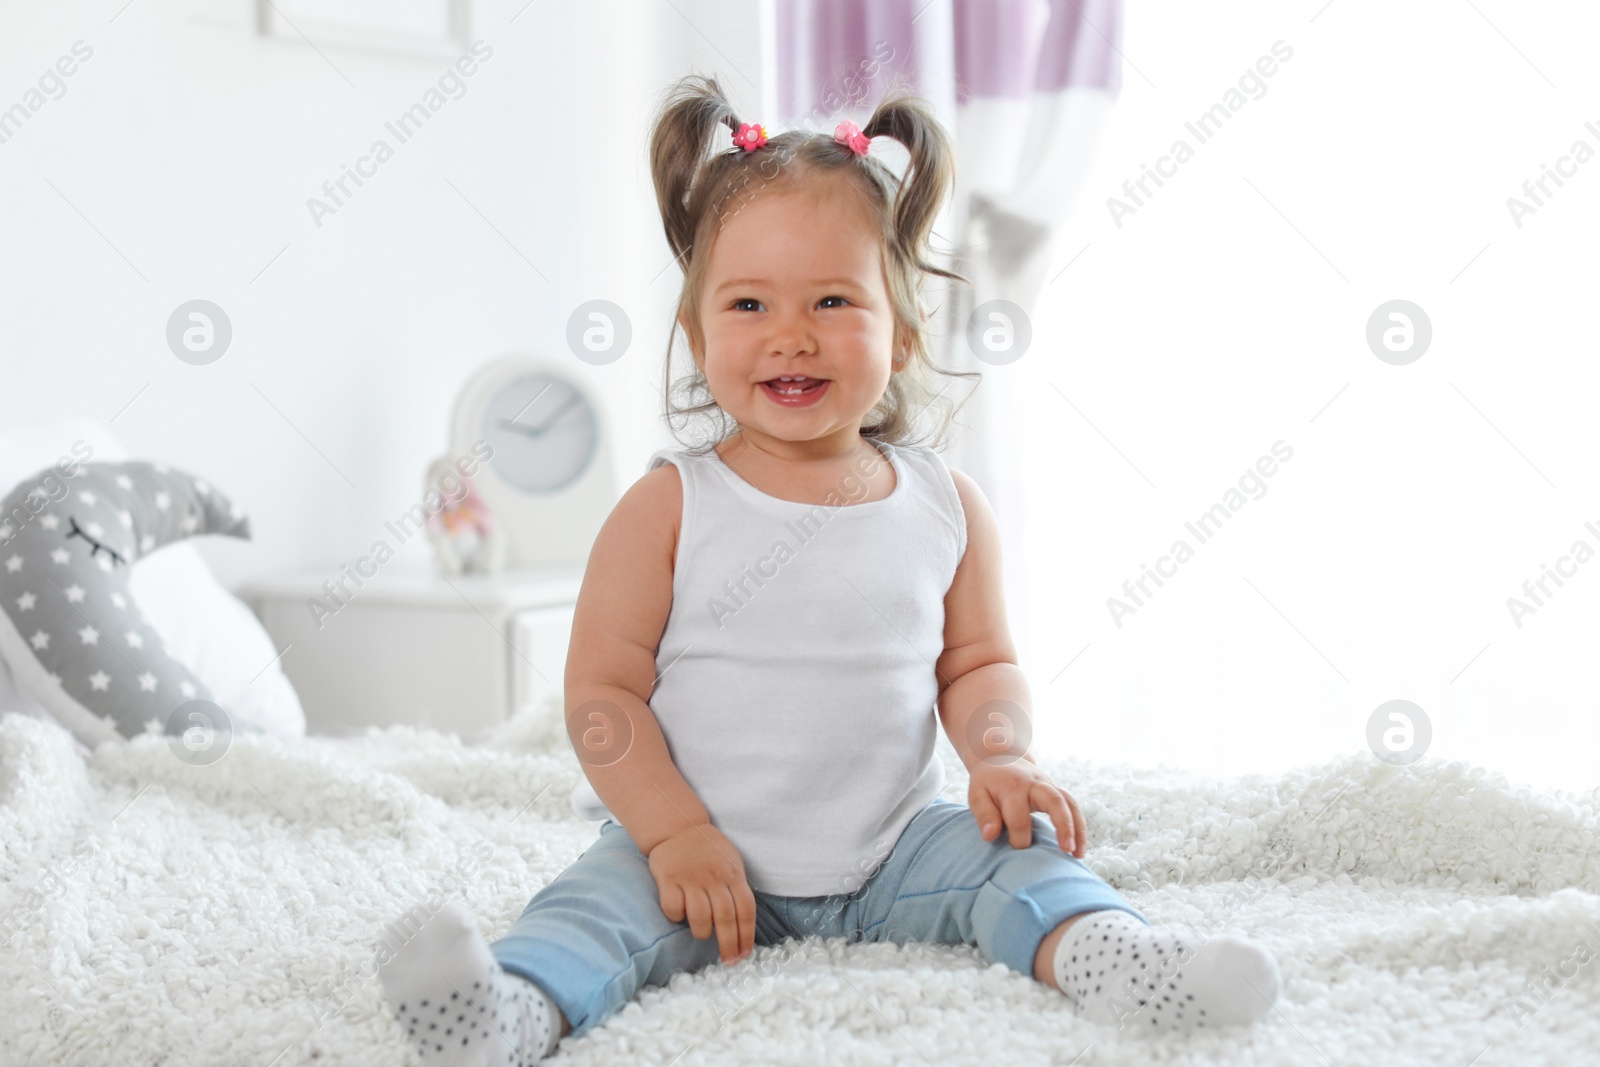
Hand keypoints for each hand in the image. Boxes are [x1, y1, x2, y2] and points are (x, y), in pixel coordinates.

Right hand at [646, 822, 756, 963]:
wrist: (678, 827)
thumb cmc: (708, 849)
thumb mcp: (731, 862)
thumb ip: (737, 886)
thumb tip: (745, 922)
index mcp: (732, 874)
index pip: (746, 909)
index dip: (747, 935)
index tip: (745, 955)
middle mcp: (713, 878)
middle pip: (726, 917)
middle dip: (729, 944)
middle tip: (729, 962)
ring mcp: (690, 878)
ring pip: (700, 916)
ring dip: (703, 932)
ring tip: (702, 934)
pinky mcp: (668, 879)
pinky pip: (673, 907)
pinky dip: (676, 917)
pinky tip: (679, 915)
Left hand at [968, 758, 1086, 857]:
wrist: (1001, 758)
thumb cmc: (988, 782)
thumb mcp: (977, 794)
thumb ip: (984, 814)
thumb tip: (990, 836)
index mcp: (1013, 786)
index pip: (1019, 816)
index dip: (1018, 837)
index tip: (1015, 850)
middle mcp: (1035, 784)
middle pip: (1054, 800)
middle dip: (1063, 825)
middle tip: (1066, 850)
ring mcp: (1050, 785)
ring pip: (1070, 803)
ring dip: (1078, 828)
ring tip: (1078, 854)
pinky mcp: (1057, 791)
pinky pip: (1073, 806)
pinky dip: (1079, 826)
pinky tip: (1080, 848)